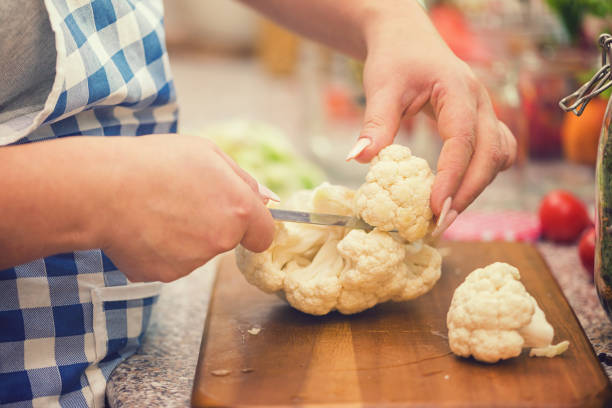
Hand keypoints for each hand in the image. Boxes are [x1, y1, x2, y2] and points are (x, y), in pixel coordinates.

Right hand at [99, 135, 274, 281]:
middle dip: (213, 224)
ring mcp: (192, 262)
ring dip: (184, 235)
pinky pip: (170, 262)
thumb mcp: (208, 153)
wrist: (102, 189)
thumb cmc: (155, 163)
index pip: (264, 234)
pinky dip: (159, 249)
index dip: (252, 225)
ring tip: (155, 209)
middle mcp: (221, 241)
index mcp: (239, 209)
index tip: (238, 219)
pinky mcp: (165, 274)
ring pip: (197, 251)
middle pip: (227, 239)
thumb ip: (244, 180)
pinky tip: (142, 227)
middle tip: (180, 199)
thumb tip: (270, 200)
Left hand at [345, 1, 515, 229]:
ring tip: (447, 213)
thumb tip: (359, 160)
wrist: (406, 38)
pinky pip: (497, 152)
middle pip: (490, 155)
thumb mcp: (381, 87)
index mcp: (457, 90)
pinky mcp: (481, 121)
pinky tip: (459, 191)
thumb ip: (375, 124)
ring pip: (499, 156)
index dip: (451, 177)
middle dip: (467, 193)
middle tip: (440, 224)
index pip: (463, 141)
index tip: (436, 208)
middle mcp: (480, 102)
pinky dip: (483, 174)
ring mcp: (485, 111)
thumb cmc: (394, 58)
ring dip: (478, 186)